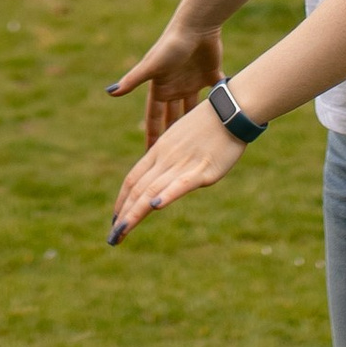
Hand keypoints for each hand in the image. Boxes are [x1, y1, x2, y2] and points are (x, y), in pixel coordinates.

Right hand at [107, 21, 223, 147]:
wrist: (196, 25)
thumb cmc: (171, 44)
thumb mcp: (151, 66)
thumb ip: (133, 79)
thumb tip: (110, 92)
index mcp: (161, 88)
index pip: (154, 117)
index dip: (152, 136)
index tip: (150, 156)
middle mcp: (175, 87)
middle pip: (173, 117)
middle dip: (172, 136)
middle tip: (174, 158)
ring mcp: (193, 81)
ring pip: (194, 109)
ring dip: (194, 123)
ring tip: (200, 144)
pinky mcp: (211, 74)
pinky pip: (217, 94)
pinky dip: (220, 104)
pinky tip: (226, 120)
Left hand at [108, 95, 243, 244]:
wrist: (232, 109)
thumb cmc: (212, 124)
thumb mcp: (184, 139)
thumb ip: (172, 158)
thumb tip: (167, 173)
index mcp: (160, 150)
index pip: (134, 178)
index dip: (122, 199)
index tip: (116, 217)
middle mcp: (166, 158)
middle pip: (137, 188)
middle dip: (123, 215)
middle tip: (112, 238)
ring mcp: (183, 163)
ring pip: (152, 191)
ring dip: (134, 214)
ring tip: (120, 233)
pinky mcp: (203, 169)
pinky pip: (181, 184)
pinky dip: (166, 195)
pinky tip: (154, 207)